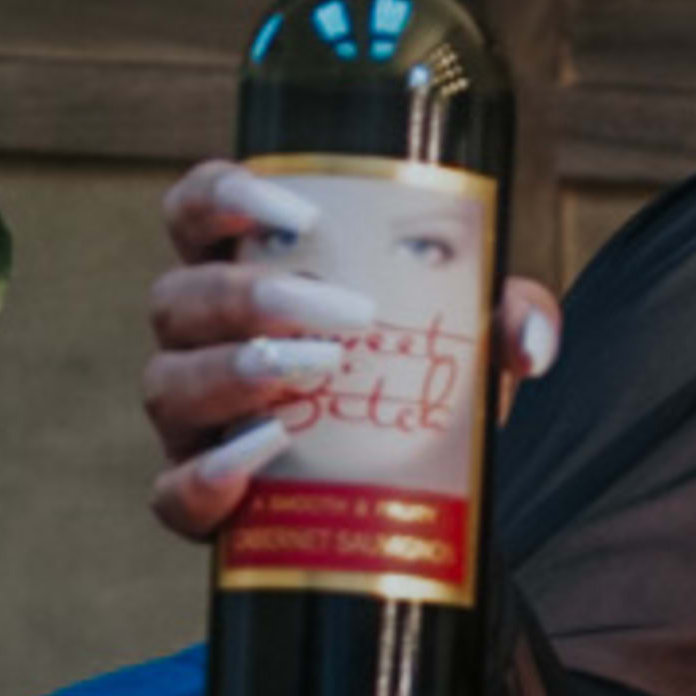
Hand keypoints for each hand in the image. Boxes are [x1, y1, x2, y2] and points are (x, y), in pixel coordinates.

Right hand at [142, 158, 561, 547]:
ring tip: (314, 376)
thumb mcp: (471, 343)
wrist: (421, 498)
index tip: (294, 209)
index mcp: (244, 276)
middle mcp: (200, 341)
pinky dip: (205, 480)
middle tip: (346, 316)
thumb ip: (508, 318)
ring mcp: (191, 420)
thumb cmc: (419, 388)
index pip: (196, 212)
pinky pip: (174, 492)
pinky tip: (257, 464)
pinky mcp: (200, 498)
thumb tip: (526, 338)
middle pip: (180, 300)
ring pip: (168, 384)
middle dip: (252, 299)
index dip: (220, 197)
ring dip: (234, 375)